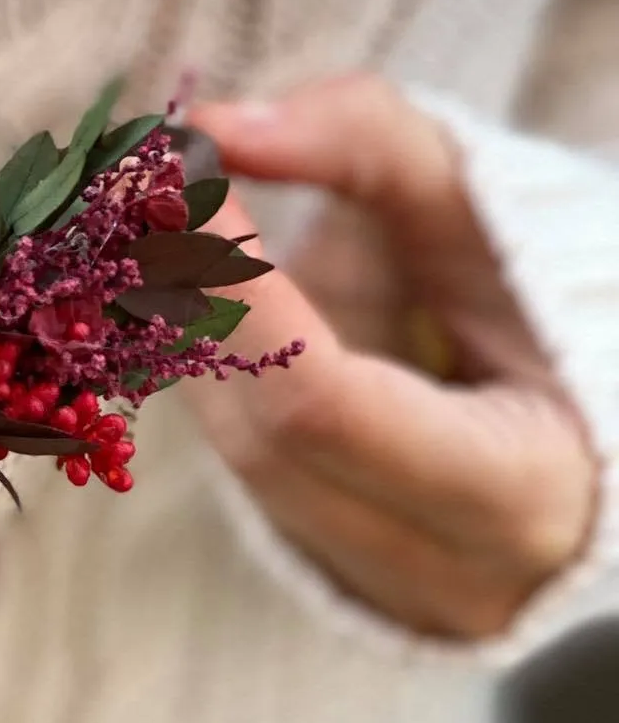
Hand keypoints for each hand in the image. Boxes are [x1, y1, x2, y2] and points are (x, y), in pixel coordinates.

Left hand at [186, 74, 597, 640]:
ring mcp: (391, 594)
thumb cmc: (548, 282)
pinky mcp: (344, 582)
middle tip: (148, 186)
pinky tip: (218, 299)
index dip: (234, 285)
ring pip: (240, 457)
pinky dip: (221, 375)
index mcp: (522, 494)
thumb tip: (214, 128)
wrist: (588, 388)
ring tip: (186, 226)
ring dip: (197, 334)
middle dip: (195, 301)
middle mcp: (451, 575)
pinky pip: (250, 473)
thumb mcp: (481, 195)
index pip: (321, 402)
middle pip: (262, 434)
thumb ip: (364, 142)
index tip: (180, 177)